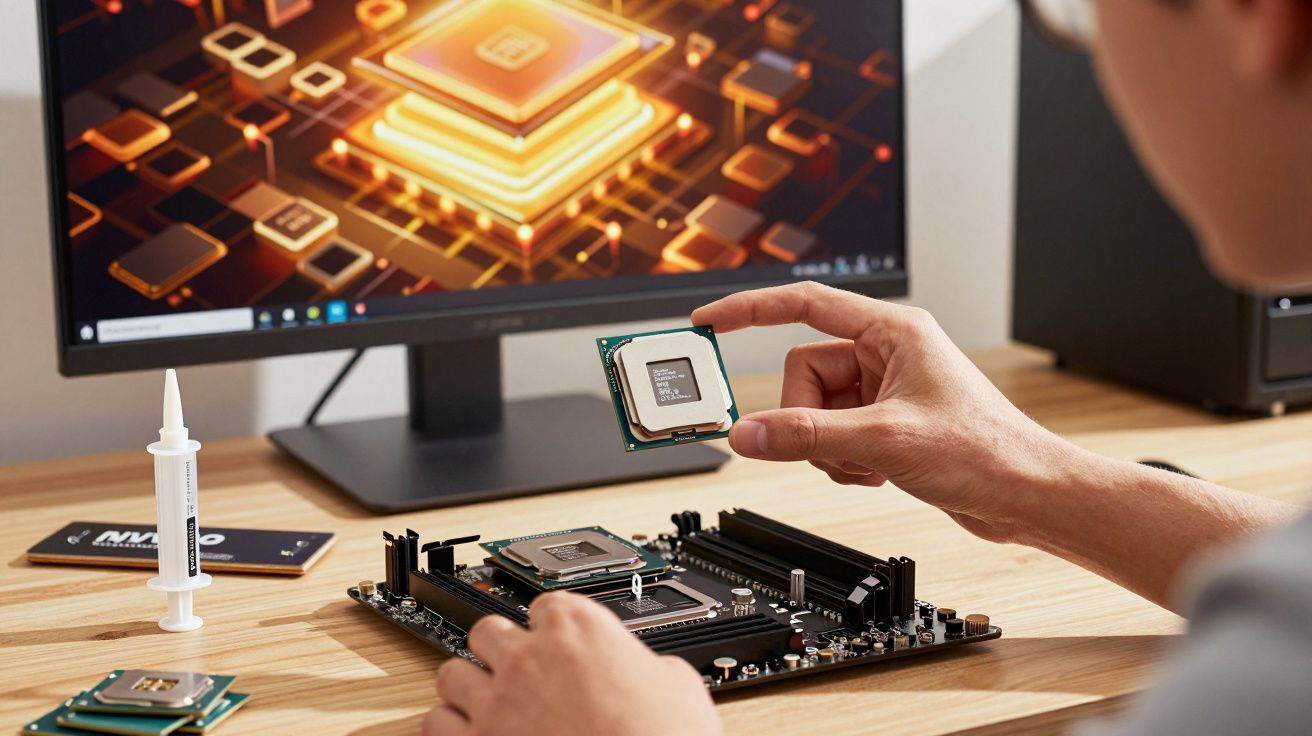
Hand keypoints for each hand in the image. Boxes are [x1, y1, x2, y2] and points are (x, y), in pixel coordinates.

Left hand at [423, 592, 721, 735]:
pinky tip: (463, 732)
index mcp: (581, 629)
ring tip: (483, 699)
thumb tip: (646, 670)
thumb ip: (644, 663)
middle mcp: (531, 658)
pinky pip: (435, 723)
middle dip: (501, 648)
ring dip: (467, 685)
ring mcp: (498, 703)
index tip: (554, 632)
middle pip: (489, 630)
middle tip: (516, 666)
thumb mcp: (679, 683)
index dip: (553, 621)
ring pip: (451, 673)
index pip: (548, 603)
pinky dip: (446, 727)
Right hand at [692, 282, 1075, 543]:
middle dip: (810, 418)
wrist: (1026, 494)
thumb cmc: (987, 450)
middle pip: (804, 374)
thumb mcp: (884, 441)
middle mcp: (886, 354)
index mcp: (892, 330)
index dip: (751, 309)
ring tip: (869, 464)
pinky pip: (832, 435)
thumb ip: (807, 435)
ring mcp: (884, 390)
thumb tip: (748, 433)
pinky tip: (876, 474)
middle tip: (838, 446)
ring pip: (815, 410)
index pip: (804, 304)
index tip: (710, 322)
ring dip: (828, 447)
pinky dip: (842, 460)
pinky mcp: (885, 423)